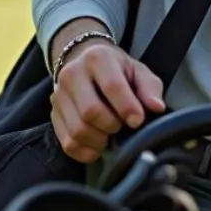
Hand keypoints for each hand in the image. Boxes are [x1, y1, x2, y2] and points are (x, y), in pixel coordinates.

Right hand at [50, 30, 165, 163]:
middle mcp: (72, 74)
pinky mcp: (53, 114)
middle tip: (122, 125)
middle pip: (90, 111)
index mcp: (97, 58)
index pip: (111, 86)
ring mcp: (58, 95)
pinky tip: (99, 145)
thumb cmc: (117, 70)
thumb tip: (157, 107)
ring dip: (100, 140)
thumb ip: (150, 88)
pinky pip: (67, 143)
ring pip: (77, 130)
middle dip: (112, 125)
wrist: (84, 62)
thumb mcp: (138, 71)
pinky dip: (86, 151)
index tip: (138, 120)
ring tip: (111, 133)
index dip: (127, 107)